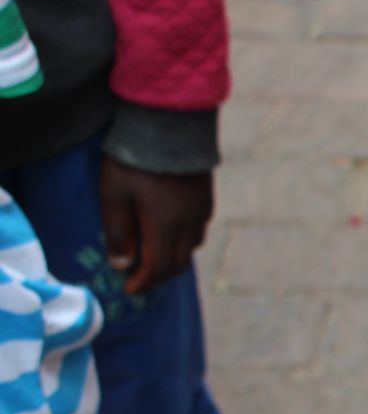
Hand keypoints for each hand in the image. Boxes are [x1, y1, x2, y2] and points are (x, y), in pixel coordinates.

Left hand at [99, 157, 213, 295]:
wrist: (170, 124)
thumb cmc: (135, 160)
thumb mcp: (114, 195)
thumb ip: (118, 232)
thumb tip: (121, 264)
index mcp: (165, 227)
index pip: (158, 268)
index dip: (143, 282)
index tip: (128, 289)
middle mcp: (188, 225)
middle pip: (178, 262)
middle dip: (159, 275)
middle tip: (141, 277)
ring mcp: (201, 210)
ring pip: (192, 246)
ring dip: (174, 257)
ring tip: (157, 254)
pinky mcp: (206, 196)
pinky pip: (199, 228)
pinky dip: (186, 239)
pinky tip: (174, 230)